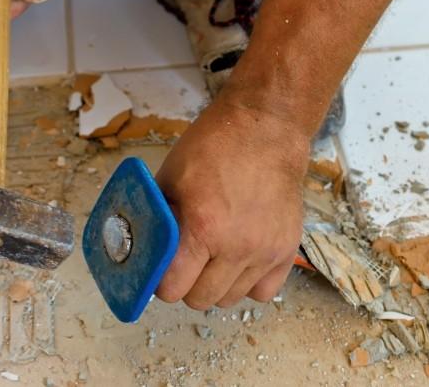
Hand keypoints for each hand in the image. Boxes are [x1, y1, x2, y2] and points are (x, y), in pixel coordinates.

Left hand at [154, 98, 310, 308]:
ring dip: (216, 285)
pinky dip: (248, 283)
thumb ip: (156, 218)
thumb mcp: (170, 177)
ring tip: (213, 258)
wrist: (266, 129)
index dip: (161, 281)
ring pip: (231, 299)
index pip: (172, 288)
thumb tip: (141, 248)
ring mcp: (266, 251)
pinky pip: (264, 292)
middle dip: (186, 284)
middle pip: (201, 299)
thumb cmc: (215, 146)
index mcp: (203, 227)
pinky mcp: (287, 249)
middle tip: (185, 262)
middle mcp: (238, 246)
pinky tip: (240, 261)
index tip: (161, 268)